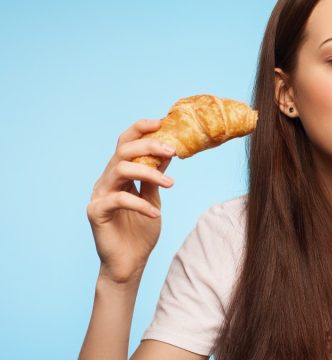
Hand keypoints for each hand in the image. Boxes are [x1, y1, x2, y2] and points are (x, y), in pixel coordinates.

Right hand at [87, 119, 175, 283]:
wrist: (130, 263)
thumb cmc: (140, 231)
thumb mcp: (154, 198)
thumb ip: (156, 177)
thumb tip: (169, 152)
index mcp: (119, 174)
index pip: (125, 142)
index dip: (141, 129)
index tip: (162, 122)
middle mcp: (106, 180)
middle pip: (123, 151)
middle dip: (149, 146)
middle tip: (173, 150)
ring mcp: (99, 195)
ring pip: (120, 170)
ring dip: (149, 173)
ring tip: (170, 185)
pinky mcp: (96, 212)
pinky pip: (119, 199)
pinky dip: (141, 204)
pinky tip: (156, 213)